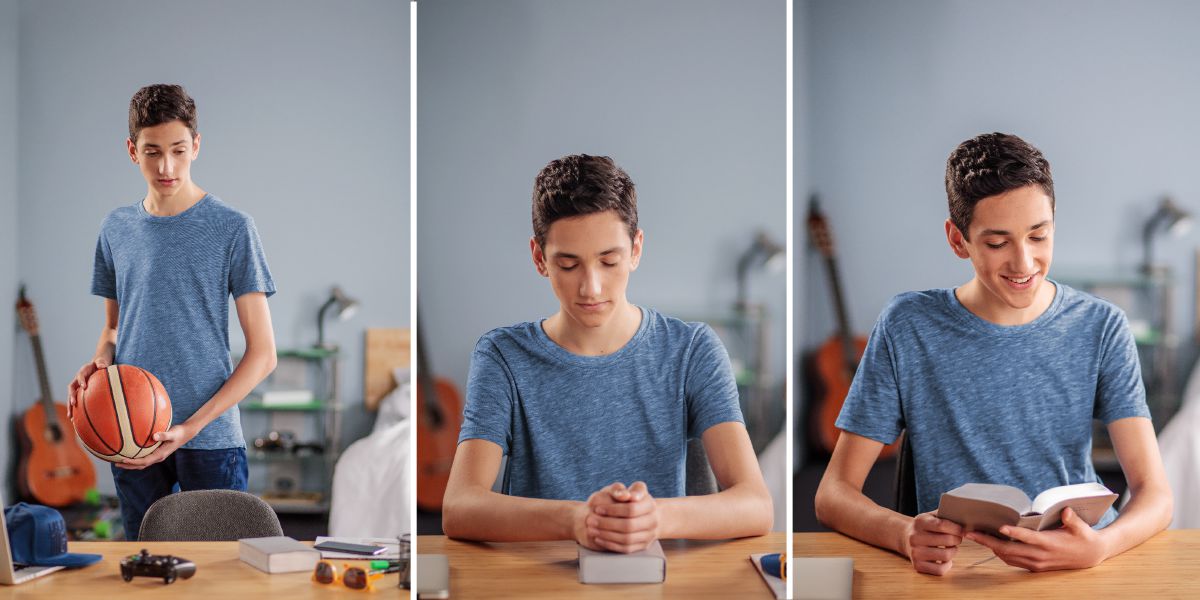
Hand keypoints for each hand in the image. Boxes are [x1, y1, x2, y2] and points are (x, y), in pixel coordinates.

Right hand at [67, 355, 111, 419]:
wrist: (96, 365)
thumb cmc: (101, 364)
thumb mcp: (102, 361)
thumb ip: (102, 363)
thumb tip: (103, 366)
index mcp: (83, 371)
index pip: (80, 375)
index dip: (81, 381)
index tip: (84, 387)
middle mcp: (77, 379)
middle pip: (71, 388)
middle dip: (72, 396)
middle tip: (73, 403)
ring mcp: (77, 386)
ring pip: (71, 396)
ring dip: (70, 406)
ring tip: (70, 416)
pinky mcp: (79, 392)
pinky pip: (75, 400)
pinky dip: (75, 409)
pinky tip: (75, 419)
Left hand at [113, 424, 194, 469]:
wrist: (185, 434)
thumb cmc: (179, 432)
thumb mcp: (172, 433)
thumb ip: (164, 435)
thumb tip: (153, 436)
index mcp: (160, 455)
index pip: (144, 461)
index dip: (133, 462)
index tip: (123, 460)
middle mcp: (158, 457)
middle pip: (140, 465)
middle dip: (128, 465)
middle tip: (116, 463)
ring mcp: (157, 456)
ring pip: (142, 463)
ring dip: (131, 464)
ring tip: (119, 461)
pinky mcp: (156, 452)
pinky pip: (144, 457)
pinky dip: (135, 458)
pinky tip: (130, 453)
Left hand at [576, 481, 659, 552]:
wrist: (643, 514)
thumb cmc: (629, 499)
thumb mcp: (625, 490)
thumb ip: (621, 489)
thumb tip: (623, 495)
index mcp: (650, 504)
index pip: (631, 509)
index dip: (613, 509)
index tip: (597, 508)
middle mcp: (653, 521)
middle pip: (629, 526)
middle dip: (607, 524)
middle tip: (590, 521)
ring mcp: (649, 535)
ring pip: (627, 539)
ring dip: (606, 535)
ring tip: (592, 530)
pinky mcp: (643, 546)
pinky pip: (626, 549)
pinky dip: (610, 544)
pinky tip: (599, 538)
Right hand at [904, 511, 964, 575]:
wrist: (905, 537)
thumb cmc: (924, 527)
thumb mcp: (930, 516)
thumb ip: (945, 514)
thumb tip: (964, 518)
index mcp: (919, 522)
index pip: (942, 525)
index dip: (957, 528)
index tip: (962, 530)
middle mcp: (915, 537)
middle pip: (948, 540)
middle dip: (957, 539)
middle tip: (957, 538)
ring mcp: (915, 552)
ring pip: (946, 556)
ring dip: (953, 551)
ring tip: (951, 547)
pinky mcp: (917, 565)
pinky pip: (940, 570)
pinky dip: (947, 565)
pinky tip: (945, 559)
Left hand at [966, 507, 1108, 570]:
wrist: (1090, 556)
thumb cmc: (1084, 538)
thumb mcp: (1081, 527)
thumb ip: (1071, 519)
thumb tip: (1065, 510)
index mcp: (1049, 543)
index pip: (1027, 538)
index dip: (1013, 533)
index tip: (999, 527)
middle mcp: (1040, 555)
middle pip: (1009, 550)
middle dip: (988, 541)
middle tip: (970, 533)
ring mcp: (1036, 563)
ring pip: (1007, 557)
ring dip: (990, 547)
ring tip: (975, 536)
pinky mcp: (1034, 567)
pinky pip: (1012, 561)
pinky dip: (1000, 553)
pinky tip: (991, 544)